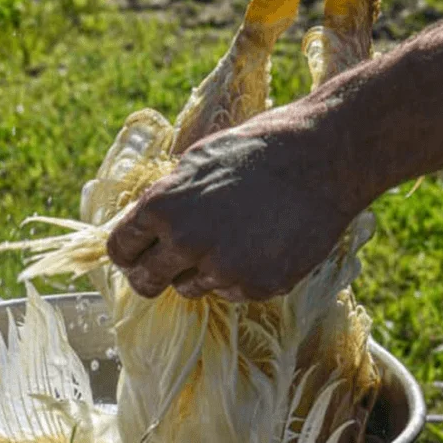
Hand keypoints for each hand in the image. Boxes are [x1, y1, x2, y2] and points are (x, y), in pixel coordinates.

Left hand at [106, 108, 371, 301]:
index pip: (120, 249)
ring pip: (190, 288)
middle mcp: (185, 242)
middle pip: (144, 283)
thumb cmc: (257, 150)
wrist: (322, 158)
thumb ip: (166, 199)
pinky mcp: (257, 286)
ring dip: (200, 271)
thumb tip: (143, 227)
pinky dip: (240, 275)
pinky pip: (231, 292)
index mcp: (162, 207)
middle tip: (166, 266)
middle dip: (152, 275)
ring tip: (233, 236)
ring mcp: (222, 269)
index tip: (136, 254)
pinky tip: (262, 243)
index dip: (128, 252)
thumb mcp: (195, 162)